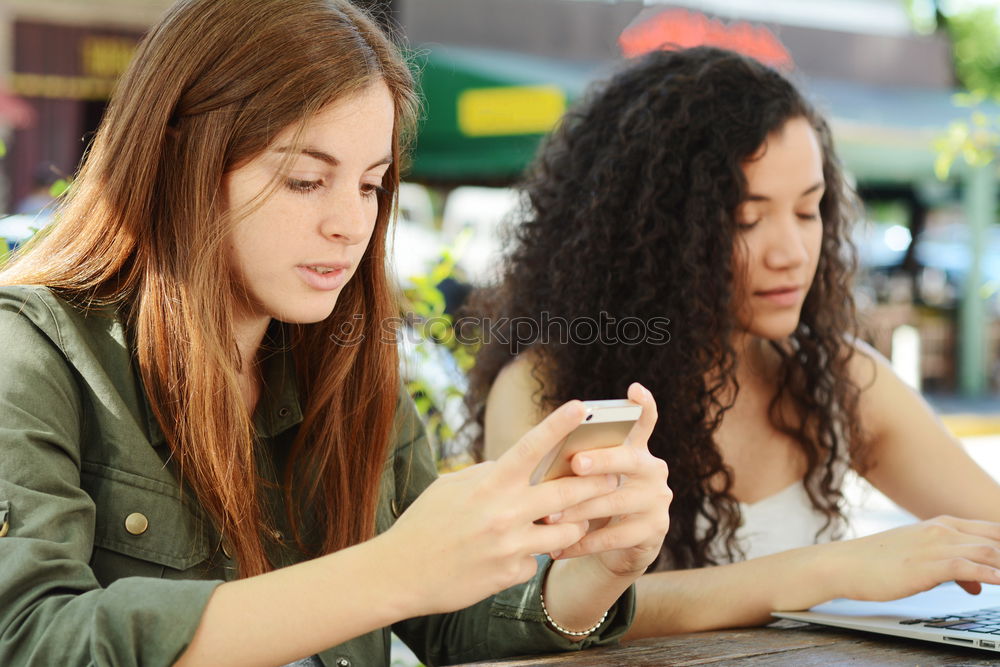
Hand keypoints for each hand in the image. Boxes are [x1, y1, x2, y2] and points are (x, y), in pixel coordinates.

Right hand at [380, 400, 624, 615]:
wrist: (399, 574)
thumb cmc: (423, 524)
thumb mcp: (450, 488)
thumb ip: (486, 475)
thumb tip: (513, 466)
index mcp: (488, 484)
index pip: (530, 448)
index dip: (559, 425)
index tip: (583, 407)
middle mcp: (504, 512)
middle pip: (565, 493)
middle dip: (595, 483)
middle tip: (615, 475)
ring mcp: (510, 546)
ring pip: (564, 532)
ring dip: (573, 526)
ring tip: (574, 521)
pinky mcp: (510, 574)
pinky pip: (535, 560)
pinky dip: (529, 555)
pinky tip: (508, 557)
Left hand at [554, 382, 670, 578]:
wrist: (619, 545)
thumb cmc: (594, 498)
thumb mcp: (590, 477)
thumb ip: (579, 463)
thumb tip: (546, 455)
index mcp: (636, 449)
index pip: (645, 422)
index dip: (643, 405)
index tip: (634, 389)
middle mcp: (653, 470)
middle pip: (628, 460)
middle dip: (601, 460)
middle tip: (575, 462)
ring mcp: (657, 500)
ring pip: (616, 502)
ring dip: (580, 510)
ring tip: (550, 517)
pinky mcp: (654, 530)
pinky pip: (614, 536)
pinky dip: (583, 542)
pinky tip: (558, 547)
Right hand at [828, 515, 999, 601]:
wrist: (844, 564)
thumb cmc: (878, 562)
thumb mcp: (920, 558)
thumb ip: (952, 565)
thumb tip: (979, 582)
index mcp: (942, 524)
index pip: (993, 530)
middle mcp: (942, 530)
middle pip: (997, 538)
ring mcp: (935, 546)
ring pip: (989, 551)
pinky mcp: (927, 565)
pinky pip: (969, 566)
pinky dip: (991, 574)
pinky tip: (999, 582)